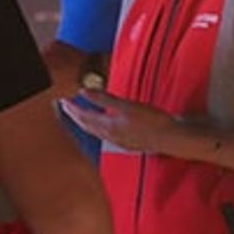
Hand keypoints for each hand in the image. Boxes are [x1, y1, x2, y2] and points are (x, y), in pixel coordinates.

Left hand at [59, 89, 183, 154]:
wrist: (170, 138)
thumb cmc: (152, 121)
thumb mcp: (126, 105)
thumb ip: (104, 99)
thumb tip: (84, 90)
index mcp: (107, 127)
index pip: (83, 117)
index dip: (71, 108)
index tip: (62, 100)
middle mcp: (109, 136)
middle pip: (86, 126)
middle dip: (74, 115)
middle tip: (66, 106)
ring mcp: (118, 141)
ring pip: (95, 131)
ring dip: (85, 122)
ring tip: (79, 113)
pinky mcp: (126, 142)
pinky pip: (104, 134)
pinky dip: (97, 127)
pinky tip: (102, 123)